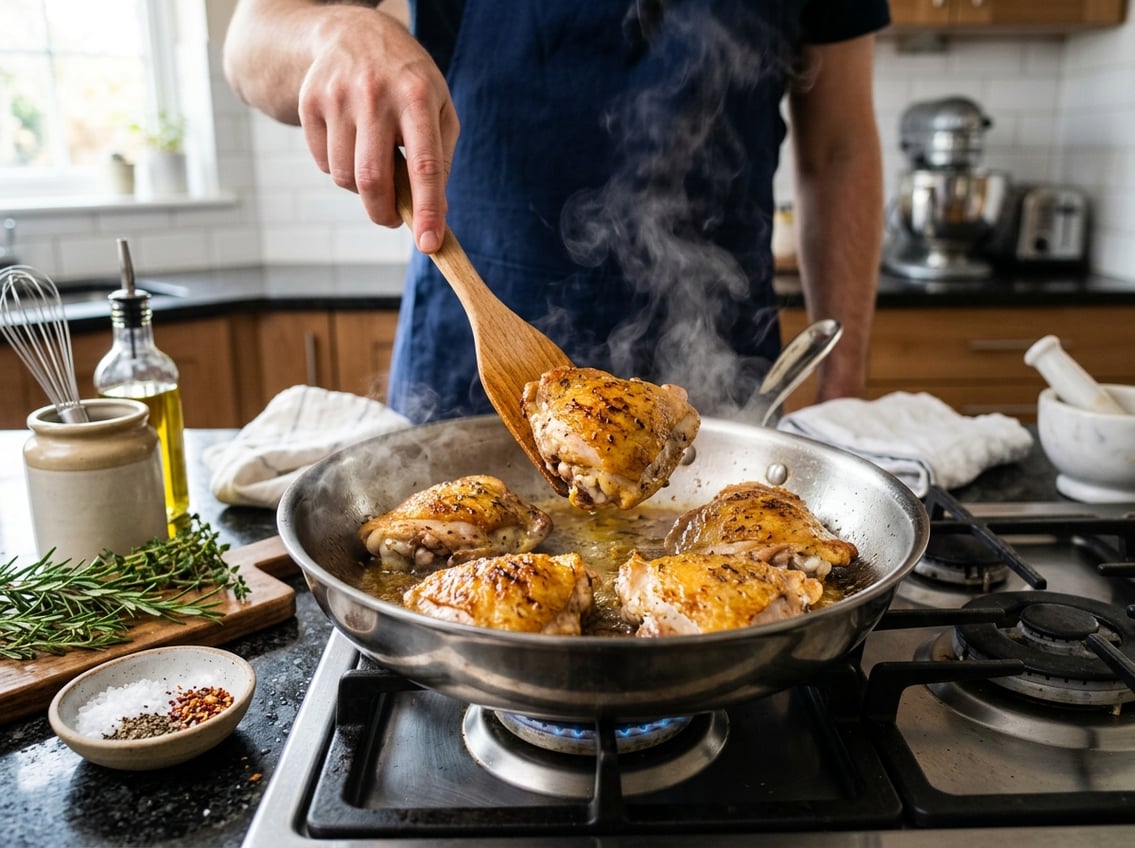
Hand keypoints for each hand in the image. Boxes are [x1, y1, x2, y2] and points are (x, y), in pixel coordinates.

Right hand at [297, 7, 458, 252]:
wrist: (352, 33)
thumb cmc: (407, 82)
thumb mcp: (439, 108)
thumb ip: (439, 158)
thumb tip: (434, 214)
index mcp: (417, 96)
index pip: (424, 164)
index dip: (428, 209)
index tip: (429, 244)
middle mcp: (374, 95)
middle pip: (373, 178)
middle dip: (384, 213)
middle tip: (393, 220)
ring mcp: (337, 97)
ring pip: (345, 176)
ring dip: (361, 188)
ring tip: (374, 165)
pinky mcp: (309, 103)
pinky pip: (323, 164)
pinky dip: (339, 169)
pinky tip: (351, 145)